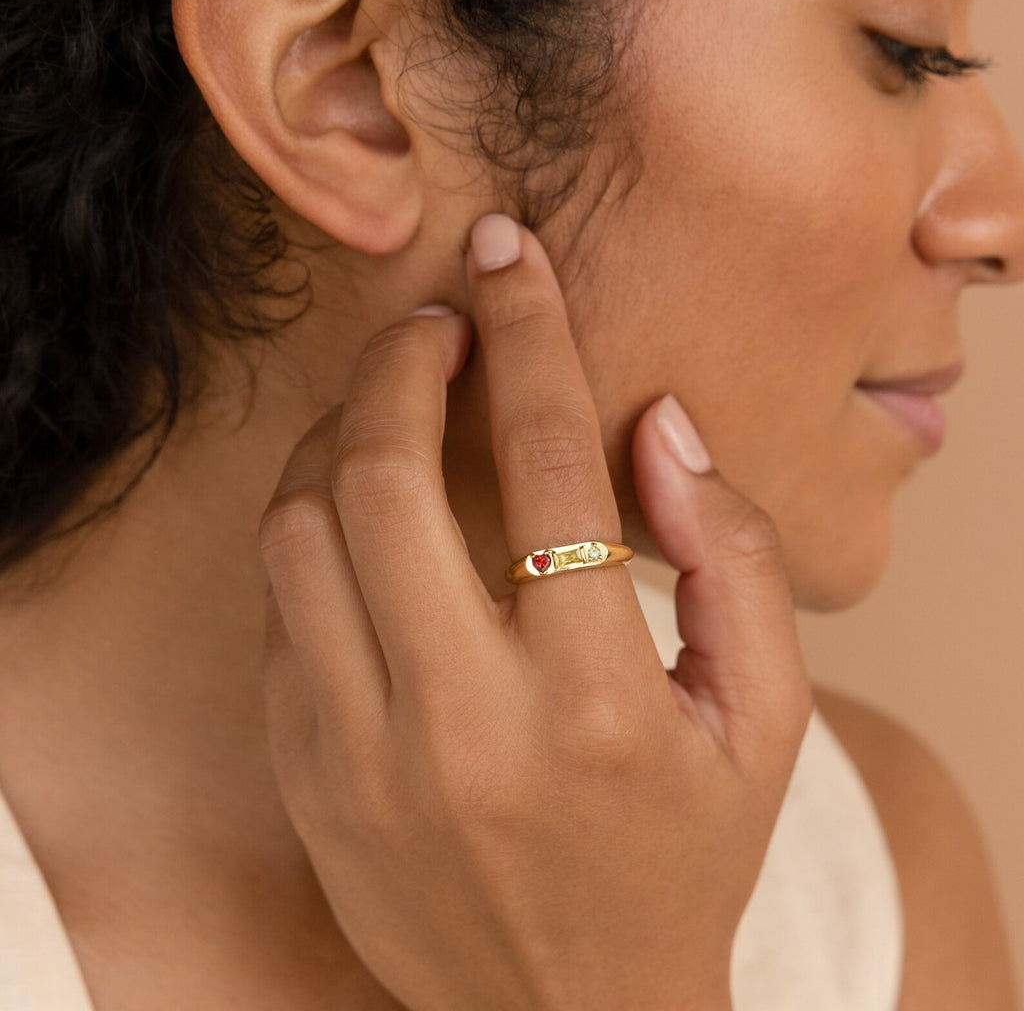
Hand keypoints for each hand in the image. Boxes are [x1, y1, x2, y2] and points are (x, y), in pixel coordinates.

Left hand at [260, 215, 811, 1010]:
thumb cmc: (681, 864)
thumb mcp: (766, 721)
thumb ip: (739, 561)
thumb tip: (661, 428)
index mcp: (597, 703)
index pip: (549, 465)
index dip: (530, 335)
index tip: (512, 257)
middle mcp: (464, 725)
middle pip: (384, 479)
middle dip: (402, 363)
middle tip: (435, 320)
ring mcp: (361, 756)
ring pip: (302, 532)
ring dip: (339, 434)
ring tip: (390, 400)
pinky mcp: (306, 775)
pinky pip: (283, 607)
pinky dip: (312, 526)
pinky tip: (358, 504)